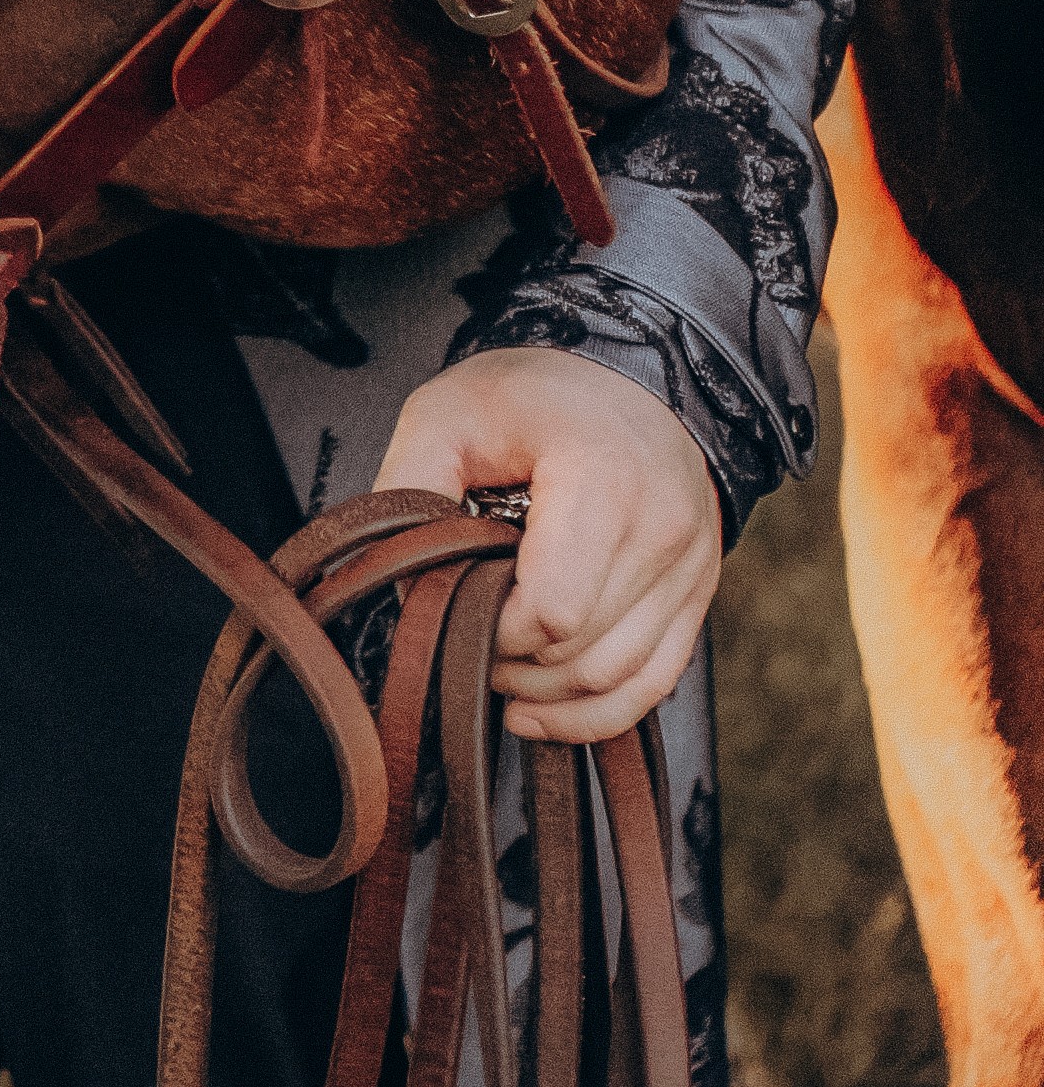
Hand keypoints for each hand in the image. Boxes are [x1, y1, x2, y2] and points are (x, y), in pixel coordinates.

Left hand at [374, 351, 721, 742]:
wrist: (636, 373)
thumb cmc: (535, 394)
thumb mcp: (449, 411)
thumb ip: (409, 487)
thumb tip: (389, 577)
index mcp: (602, 479)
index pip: (552, 611)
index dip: (495, 632)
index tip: (462, 605)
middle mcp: (661, 530)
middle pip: (581, 654)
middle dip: (512, 666)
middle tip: (467, 641)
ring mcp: (689, 568)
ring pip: (616, 680)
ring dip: (548, 696)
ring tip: (497, 671)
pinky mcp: (696, 594)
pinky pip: (653, 685)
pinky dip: (596, 713)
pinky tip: (540, 709)